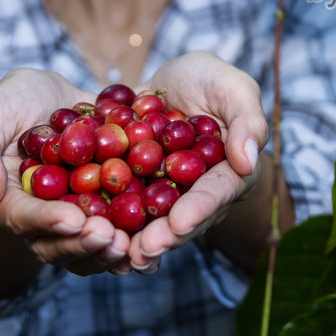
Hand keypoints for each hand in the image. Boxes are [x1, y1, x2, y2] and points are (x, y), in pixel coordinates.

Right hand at [0, 68, 132, 276]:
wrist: (56, 100)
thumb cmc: (14, 104)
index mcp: (7, 200)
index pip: (22, 217)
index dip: (46, 221)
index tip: (73, 220)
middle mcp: (41, 220)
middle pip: (58, 243)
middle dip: (84, 244)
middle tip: (109, 238)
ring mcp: (75, 219)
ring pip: (90, 247)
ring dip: (109, 251)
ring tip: (131, 245)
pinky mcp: (107, 212)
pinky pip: (120, 232)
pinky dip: (137, 238)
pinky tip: (160, 237)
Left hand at [119, 51, 270, 273]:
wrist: (171, 82)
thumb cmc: (212, 81)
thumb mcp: (234, 88)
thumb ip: (248, 121)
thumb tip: (247, 161)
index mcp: (228, 174)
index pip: (216, 193)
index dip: (199, 209)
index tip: (180, 222)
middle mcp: (196, 193)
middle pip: (181, 219)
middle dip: (162, 237)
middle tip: (142, 251)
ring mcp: (163, 194)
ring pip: (150, 222)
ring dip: (133, 240)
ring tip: (117, 254)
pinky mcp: (133, 189)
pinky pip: (118, 205)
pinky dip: (105, 219)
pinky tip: (87, 233)